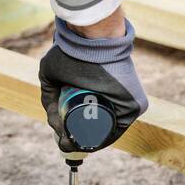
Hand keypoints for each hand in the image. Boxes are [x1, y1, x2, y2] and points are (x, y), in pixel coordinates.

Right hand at [38, 8, 148, 154]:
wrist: (91, 40)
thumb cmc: (71, 51)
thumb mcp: (51, 74)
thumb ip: (48, 95)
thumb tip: (53, 122)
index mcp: (100, 93)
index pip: (88, 120)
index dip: (72, 132)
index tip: (61, 137)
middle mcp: (115, 99)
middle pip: (96, 129)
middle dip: (77, 140)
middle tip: (64, 142)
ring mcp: (127, 103)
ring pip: (104, 131)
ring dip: (86, 142)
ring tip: (71, 144)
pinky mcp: (136, 105)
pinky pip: (117, 129)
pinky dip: (101, 140)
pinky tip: (85, 145)